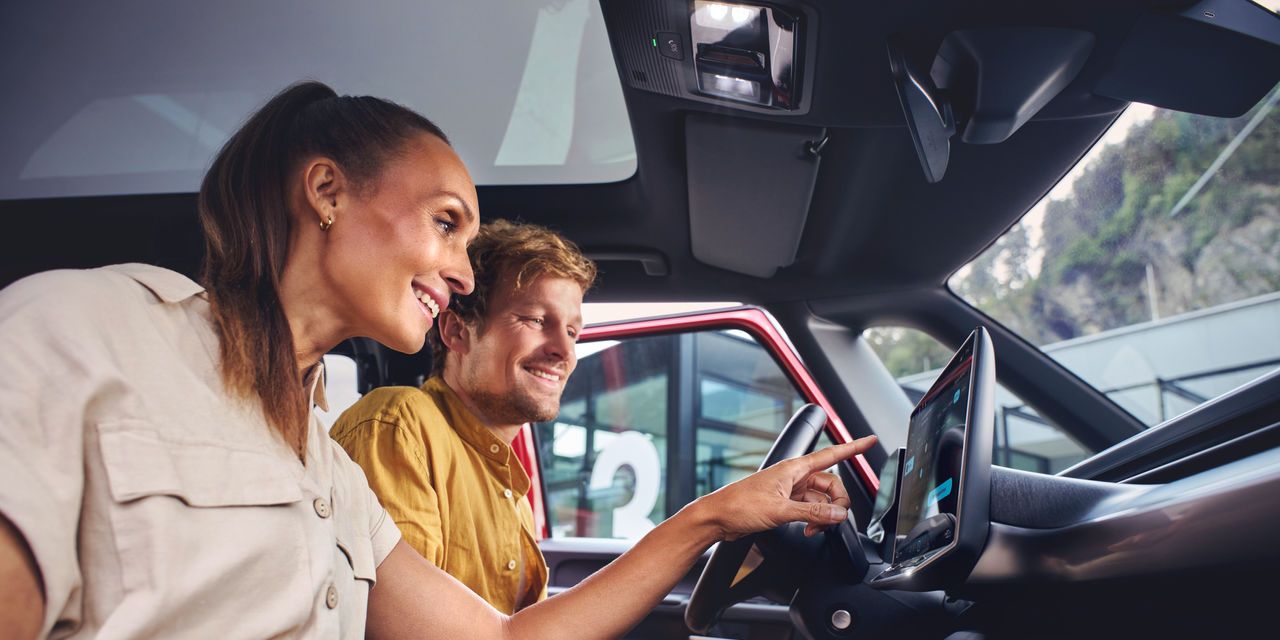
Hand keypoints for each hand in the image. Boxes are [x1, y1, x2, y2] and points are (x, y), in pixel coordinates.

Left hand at [693, 436, 877, 540]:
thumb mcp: (780, 510)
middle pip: (831, 484)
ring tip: (813, 528)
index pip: (831, 454)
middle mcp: (794, 477)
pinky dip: (814, 519)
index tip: (870, 441)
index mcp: (794, 469)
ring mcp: (790, 490)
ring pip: (821, 498)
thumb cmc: (739, 505)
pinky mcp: (785, 504)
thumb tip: (838, 513)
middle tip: (831, 520)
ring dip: (824, 514)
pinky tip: (808, 529)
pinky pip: (811, 508)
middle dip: (837, 502)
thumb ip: (813, 511)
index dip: (853, 447)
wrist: (718, 518)